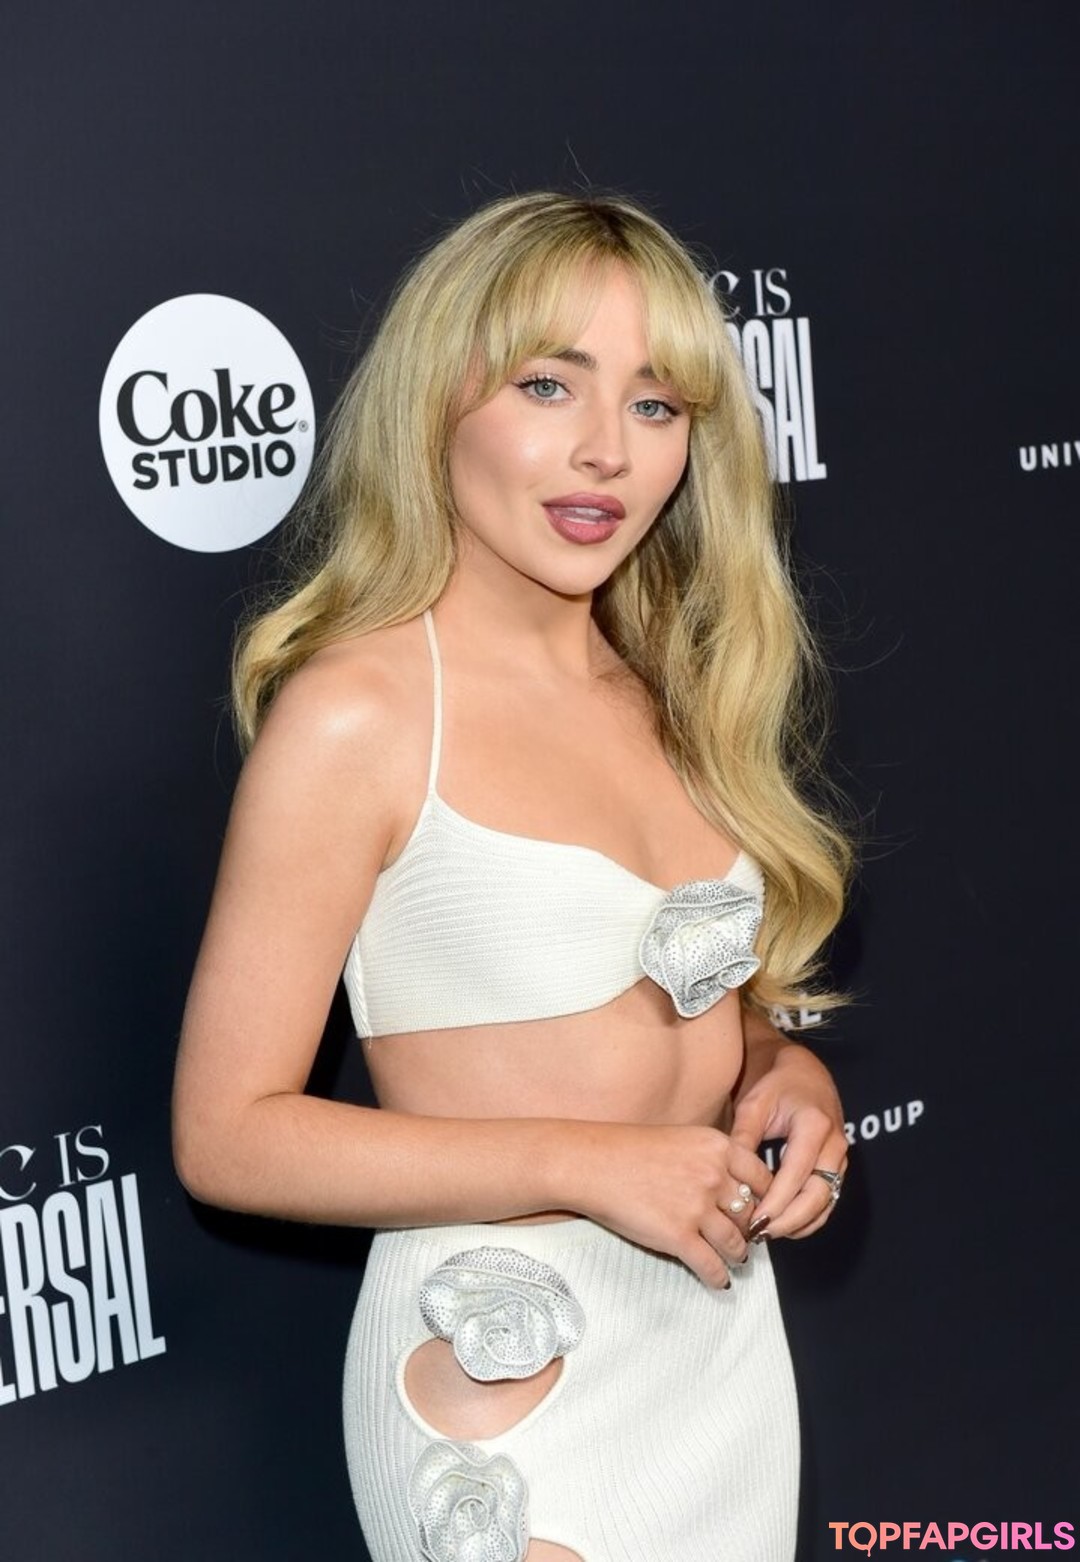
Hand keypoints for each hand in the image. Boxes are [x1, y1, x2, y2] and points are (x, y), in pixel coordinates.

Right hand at [568, 1121, 772, 1289]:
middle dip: (750, 1230)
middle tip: (747, 1239)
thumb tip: (731, 1188)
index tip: (762, 1211)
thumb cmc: (628, 1150)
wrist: (591, 1164)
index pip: (762, 1177)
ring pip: (735, 1243)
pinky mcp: (679, 1236)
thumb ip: (710, 1159)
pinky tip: (718, 1281)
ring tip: (735, 1260)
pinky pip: (711, 1265)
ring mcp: (698, 1207)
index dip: (765, 1198)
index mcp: (717, 1147)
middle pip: (750, 1212)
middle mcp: (714, 1175)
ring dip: (738, 1256)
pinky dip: (718, 1277)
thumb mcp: (681, 1139)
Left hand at [729, 1037, 847, 1240]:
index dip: (776, 1202)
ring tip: (766, 1234)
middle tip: (759, 1234)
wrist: (805, 1074)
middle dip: (789, 1220)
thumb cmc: (776, 1087)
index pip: (797, 1174)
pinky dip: (808, 1219)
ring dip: (798, 1224)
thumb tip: (730, 1176)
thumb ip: (743, 1139)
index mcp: (814, 1125)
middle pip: (818, 1196)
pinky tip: (783, 1226)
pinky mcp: (838, 1168)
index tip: (754, 1220)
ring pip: (826, 1203)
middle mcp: (835, 1144)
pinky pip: (828, 1201)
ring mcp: (840, 1158)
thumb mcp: (754, 1105)